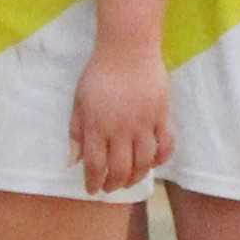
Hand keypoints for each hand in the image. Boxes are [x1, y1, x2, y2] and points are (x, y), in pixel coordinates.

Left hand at [71, 41, 171, 196]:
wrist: (128, 49)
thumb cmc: (99, 74)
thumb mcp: (79, 102)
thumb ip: (76, 132)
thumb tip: (73, 161)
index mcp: (97, 126)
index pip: (96, 165)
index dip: (94, 182)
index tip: (92, 190)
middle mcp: (121, 129)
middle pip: (121, 169)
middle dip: (114, 184)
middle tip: (110, 187)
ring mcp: (144, 124)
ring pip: (144, 162)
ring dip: (137, 177)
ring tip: (130, 180)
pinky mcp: (162, 116)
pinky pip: (166, 145)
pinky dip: (161, 159)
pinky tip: (153, 162)